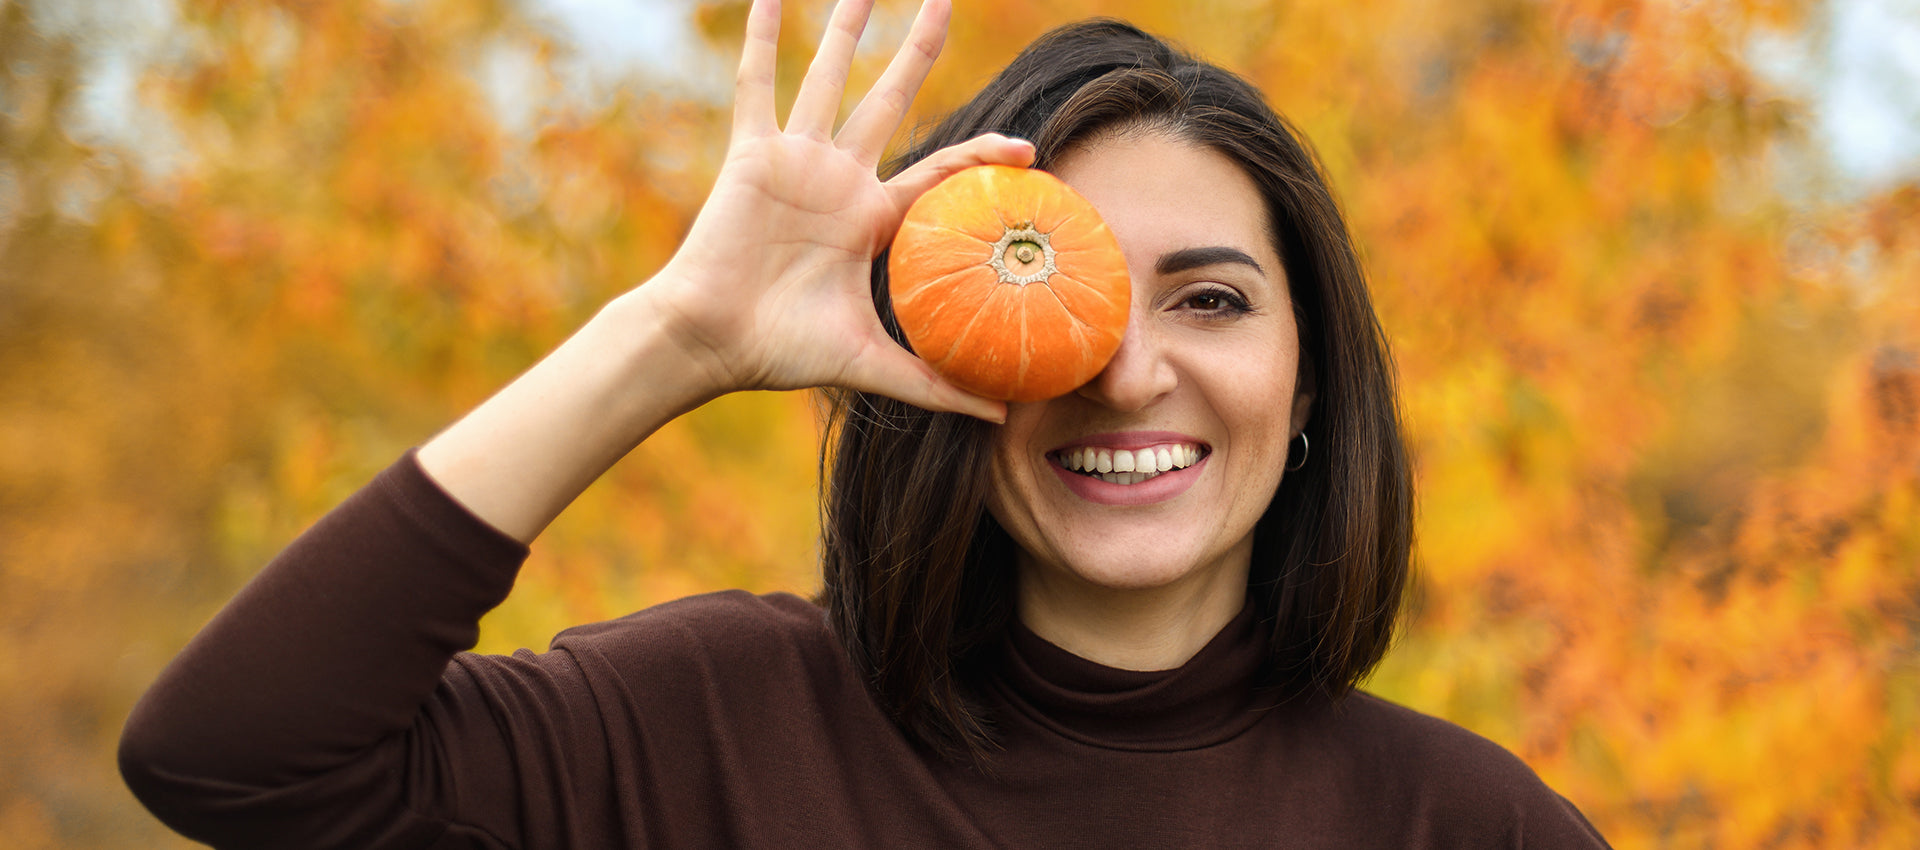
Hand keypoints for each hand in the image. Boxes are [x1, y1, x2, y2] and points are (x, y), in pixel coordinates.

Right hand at [641, 0, 1030, 421]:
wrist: (712, 341)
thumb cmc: (782, 351)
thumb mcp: (871, 364)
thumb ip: (934, 384)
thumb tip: (1003, 416)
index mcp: (869, 219)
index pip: (936, 174)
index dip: (978, 157)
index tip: (1027, 149)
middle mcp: (837, 179)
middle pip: (888, 100)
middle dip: (916, 53)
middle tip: (943, 3)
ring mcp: (795, 161)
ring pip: (828, 78)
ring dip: (847, 28)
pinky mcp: (752, 154)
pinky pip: (758, 86)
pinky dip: (763, 39)